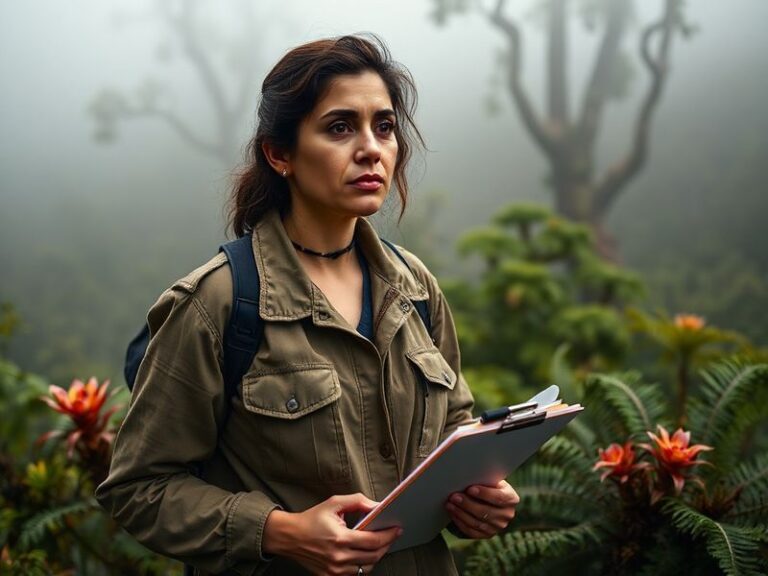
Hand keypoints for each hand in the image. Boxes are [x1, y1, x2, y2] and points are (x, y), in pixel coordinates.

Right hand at [262, 493, 400, 574]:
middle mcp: (339, 558)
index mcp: (340, 539)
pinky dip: (363, 564)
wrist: (289, 537)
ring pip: (367, 568)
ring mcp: (335, 570)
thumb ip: (357, 501)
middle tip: (392, 535)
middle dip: (386, 545)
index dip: (389, 535)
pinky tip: (364, 553)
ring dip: (376, 556)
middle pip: (374, 556)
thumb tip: (377, 506)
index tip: (397, 528)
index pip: (374, 541)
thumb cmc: (312, 518)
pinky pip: (355, 574)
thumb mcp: (334, 503)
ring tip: (379, 544)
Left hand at [445, 480, 519, 538]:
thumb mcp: (492, 480)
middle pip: (485, 512)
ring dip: (461, 513)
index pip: (499, 497)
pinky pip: (472, 531)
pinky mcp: (488, 535)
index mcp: (511, 498)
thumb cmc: (489, 485)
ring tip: (449, 504)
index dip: (484, 494)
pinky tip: (453, 514)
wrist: (491, 500)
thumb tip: (468, 476)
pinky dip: (460, 522)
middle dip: (467, 504)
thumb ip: (485, 479)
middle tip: (454, 497)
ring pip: (477, 523)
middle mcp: (507, 515)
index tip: (470, 489)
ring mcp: (498, 527)